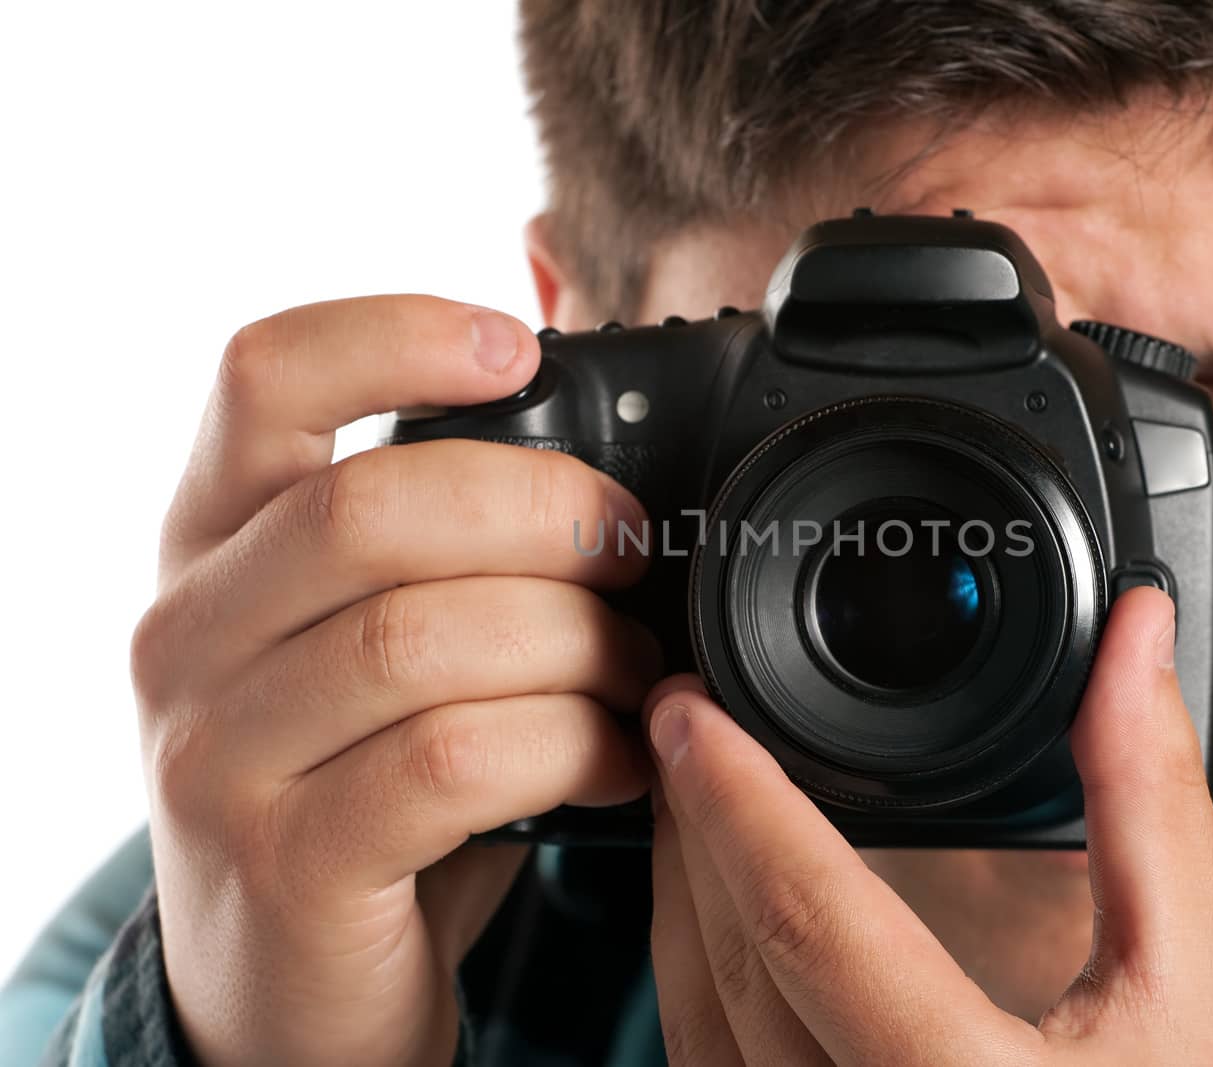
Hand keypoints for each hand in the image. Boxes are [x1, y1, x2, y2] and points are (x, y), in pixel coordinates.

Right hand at [131, 296, 661, 1065]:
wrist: (285, 989)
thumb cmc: (358, 784)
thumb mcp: (369, 641)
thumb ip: (444, 546)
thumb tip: (605, 460)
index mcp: (214, 544)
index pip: (261, 379)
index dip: (394, 335)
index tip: (516, 351)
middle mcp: (190, 634)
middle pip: (371, 509)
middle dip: (545, 514)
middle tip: (633, 550)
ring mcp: (220, 757)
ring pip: (422, 639)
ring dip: (576, 644)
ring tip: (641, 672)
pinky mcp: (287, 865)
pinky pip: (452, 764)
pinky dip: (569, 746)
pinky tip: (621, 758)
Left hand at [645, 586, 1212, 1064]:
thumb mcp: (1198, 983)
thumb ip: (1149, 802)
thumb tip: (1135, 642)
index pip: (806, 918)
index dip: (735, 796)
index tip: (689, 709)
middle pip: (727, 968)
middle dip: (691, 830)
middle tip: (681, 724)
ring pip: (700, 1031)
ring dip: (684, 908)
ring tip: (691, 806)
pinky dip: (705, 987)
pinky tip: (725, 929)